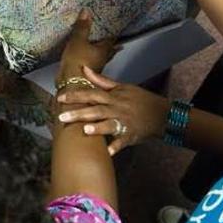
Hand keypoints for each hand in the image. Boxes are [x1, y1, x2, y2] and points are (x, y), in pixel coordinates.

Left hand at [56, 66, 170, 154]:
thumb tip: (84, 70)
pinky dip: (116, 146)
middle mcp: (117, 108)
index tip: (60, 98)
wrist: (162, 113)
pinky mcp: (131, 135)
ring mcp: (125, 122)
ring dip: (98, 128)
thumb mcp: (122, 87)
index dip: (76, 96)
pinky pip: (123, 141)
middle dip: (79, 113)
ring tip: (85, 130)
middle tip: (62, 117)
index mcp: (113, 97)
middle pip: (96, 110)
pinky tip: (108, 152)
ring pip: (109, 124)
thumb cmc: (140, 100)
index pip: (91, 94)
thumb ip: (101, 81)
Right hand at [58, 9, 116, 83]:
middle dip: (111, 48)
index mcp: (103, 50)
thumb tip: (86, 11)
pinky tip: (89, 62)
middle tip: (116, 44)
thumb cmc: (77, 62)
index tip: (116, 32)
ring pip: (102, 60)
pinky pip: (93, 66)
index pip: (110, 41)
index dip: (113, 36)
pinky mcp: (87, 76)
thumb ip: (82, 27)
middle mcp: (102, 60)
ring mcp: (95, 69)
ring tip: (102, 51)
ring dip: (103, 55)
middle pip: (109, 52)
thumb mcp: (78, 40)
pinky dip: (92, 62)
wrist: (71, 85)